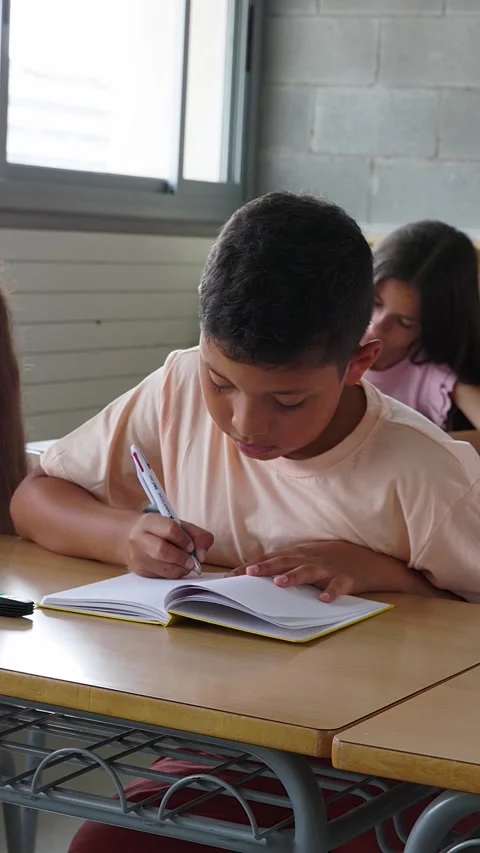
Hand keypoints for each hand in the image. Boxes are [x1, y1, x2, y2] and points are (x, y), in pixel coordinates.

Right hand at [127, 514, 213, 578]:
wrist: (136, 537)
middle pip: (162, 551)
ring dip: (180, 568)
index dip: (185, 540)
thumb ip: (199, 536)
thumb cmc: (162, 531)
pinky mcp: (139, 571)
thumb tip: (202, 556)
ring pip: (162, 568)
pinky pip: (161, 577)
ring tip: (185, 565)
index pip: (170, 530)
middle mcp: (139, 538)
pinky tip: (175, 568)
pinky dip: (173, 574)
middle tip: (191, 561)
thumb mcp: (181, 526)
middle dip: (182, 558)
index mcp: (150, 521)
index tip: (191, 546)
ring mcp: (137, 556)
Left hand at [232, 541, 419, 601]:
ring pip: (308, 571)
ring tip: (280, 584)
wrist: (372, 559)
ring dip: (294, 577)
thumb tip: (257, 570)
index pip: (271, 560)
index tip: (231, 576)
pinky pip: (339, 586)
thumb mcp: (309, 555)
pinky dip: (332, 592)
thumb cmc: (335, 558)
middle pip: (285, 562)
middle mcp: (311, 559)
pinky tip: (324, 599)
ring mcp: (329, 568)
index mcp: (300, 554)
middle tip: (247, 574)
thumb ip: (286, 562)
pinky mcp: (347, 578)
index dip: (251, 566)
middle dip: (265, 568)